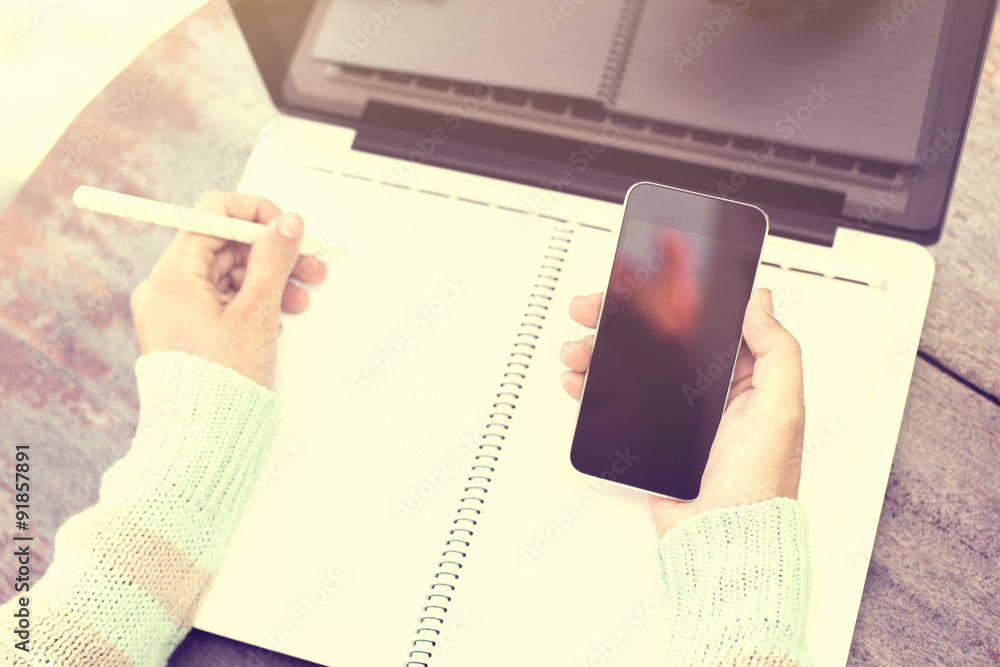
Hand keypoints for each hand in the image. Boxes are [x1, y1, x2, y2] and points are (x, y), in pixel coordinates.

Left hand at [130, 191, 327, 388]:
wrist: (201, 438)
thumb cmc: (221, 383)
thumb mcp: (256, 313)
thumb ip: (273, 260)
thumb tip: (286, 223)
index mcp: (172, 276)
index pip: (211, 215)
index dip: (254, 215)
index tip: (286, 227)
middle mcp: (166, 288)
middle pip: (223, 247)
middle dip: (270, 253)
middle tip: (308, 264)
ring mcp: (174, 311)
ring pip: (227, 275)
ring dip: (268, 279)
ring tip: (300, 296)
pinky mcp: (186, 331)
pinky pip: (221, 301)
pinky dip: (252, 302)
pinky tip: (278, 316)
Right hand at [561, 288, 803, 535]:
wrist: (723, 541)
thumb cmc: (759, 486)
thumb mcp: (781, 411)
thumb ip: (776, 353)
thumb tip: (760, 304)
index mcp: (743, 377)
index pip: (702, 324)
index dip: (669, 301)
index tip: (640, 287)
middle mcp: (709, 391)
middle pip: (657, 341)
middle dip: (621, 322)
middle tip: (593, 311)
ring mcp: (677, 413)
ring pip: (631, 368)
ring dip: (600, 352)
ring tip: (578, 349)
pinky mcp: (651, 436)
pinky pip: (618, 403)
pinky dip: (594, 388)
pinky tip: (581, 381)